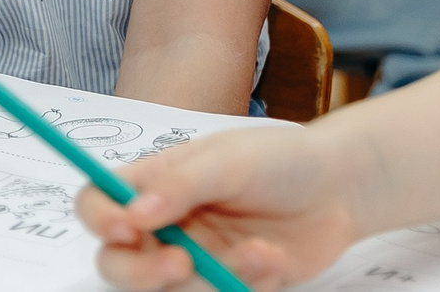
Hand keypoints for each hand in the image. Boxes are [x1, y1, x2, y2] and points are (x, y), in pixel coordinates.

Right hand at [82, 126, 366, 290]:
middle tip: (180, 265)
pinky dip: (243, 288)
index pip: (98, 203)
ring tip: (260, 254)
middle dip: (142, 272)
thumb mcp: (230, 160)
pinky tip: (273, 260)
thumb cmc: (281, 160)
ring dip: (212, 281)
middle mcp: (165, 226)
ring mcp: (193, 261)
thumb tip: (131, 212)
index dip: (99, 219)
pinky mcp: (223, 288)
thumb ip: (180, 183)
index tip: (125, 228)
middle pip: (117, 264)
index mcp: (154, 183)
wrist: (341, 191)